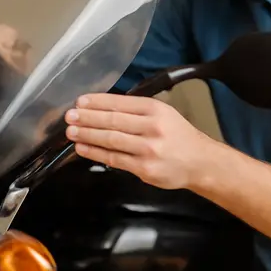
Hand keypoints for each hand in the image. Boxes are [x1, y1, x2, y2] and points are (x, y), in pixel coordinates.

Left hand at [65, 93, 214, 189]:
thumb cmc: (179, 137)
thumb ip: (137, 112)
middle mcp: (152, 127)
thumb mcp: (164, 114)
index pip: (120, 103)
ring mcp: (148, 149)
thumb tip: (102, 108)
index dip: (97, 102)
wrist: (200, 162)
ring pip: (111, 139)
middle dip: (87, 118)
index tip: (80, 102)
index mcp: (155, 110)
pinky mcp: (144, 168)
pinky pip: (114, 159)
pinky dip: (95, 153)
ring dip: (87, 135)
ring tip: (71, 132)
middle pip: (112, 121)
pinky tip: (83, 148)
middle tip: (70, 116)